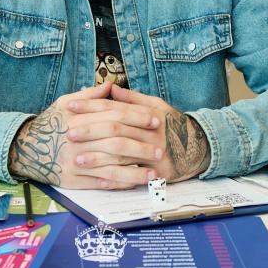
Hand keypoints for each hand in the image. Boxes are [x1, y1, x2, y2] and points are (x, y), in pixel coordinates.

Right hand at [7, 81, 161, 188]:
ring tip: (153, 172)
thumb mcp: (66, 102)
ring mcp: (75, 161)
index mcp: (79, 116)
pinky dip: (119, 183)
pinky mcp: (73, 180)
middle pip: (116, 140)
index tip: (155, 120)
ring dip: (135, 170)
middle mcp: (78, 139)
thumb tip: (111, 85)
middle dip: (141, 145)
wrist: (26, 148)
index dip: (137, 116)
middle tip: (160, 148)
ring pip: (111, 166)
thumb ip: (90, 95)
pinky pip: (100, 182)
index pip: (115, 115)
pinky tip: (134, 182)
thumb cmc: (52, 122)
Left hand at [67, 85, 209, 182]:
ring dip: (98, 159)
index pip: (114, 108)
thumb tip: (109, 87)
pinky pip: (132, 179)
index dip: (91, 106)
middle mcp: (152, 134)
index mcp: (148, 113)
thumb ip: (131, 98)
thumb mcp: (155, 105)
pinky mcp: (157, 175)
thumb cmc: (171, 123)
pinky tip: (96, 180)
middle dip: (91, 132)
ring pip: (122, 157)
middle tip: (69, 133)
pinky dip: (115, 180)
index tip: (71, 106)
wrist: (198, 148)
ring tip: (77, 159)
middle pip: (116, 132)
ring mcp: (155, 156)